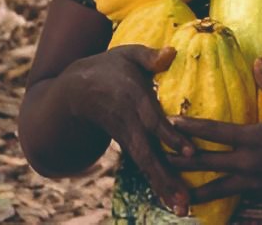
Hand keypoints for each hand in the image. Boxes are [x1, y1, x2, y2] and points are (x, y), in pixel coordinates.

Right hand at [64, 45, 193, 214]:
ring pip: (146, 166)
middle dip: (166, 177)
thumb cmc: (108, 66)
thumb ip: (149, 56)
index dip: (170, 137)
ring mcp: (127, 137)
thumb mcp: (126, 53)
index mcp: (132, 100)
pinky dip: (156, 183)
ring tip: (182, 208)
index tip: (189, 152)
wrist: (73, 90)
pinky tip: (172, 200)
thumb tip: (171, 52)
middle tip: (184, 200)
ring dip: (163, 187)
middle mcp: (129, 124)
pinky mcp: (127, 145)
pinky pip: (143, 166)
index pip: (153, 122)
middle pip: (148, 154)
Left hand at [166, 59, 261, 204]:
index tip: (168, 123)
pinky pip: (236, 197)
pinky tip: (210, 203)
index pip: (215, 132)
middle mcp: (250, 163)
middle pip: (207, 163)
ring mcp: (257, 182)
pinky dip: (219, 200)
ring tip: (175, 195)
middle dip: (180, 161)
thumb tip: (257, 60)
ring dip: (194, 190)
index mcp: (255, 138)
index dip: (190, 127)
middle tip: (155, 160)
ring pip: (218, 188)